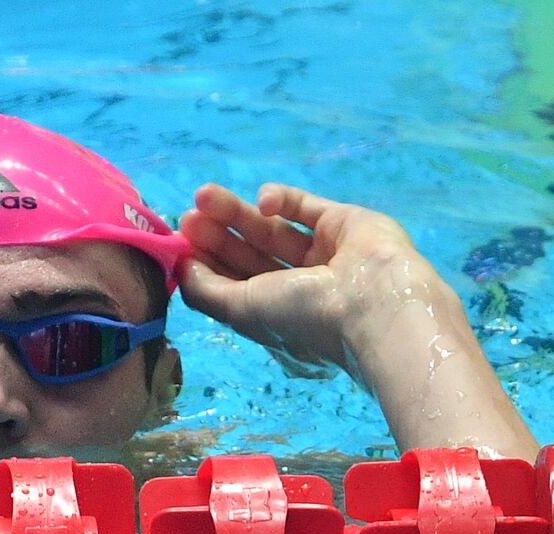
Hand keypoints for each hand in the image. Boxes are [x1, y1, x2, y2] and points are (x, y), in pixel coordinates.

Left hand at [178, 182, 439, 379]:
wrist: (374, 303)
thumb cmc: (302, 317)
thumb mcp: (240, 312)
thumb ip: (205, 290)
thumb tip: (182, 265)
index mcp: (279, 319)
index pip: (235, 287)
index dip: (207, 265)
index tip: (180, 244)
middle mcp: (303, 290)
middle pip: (249, 256)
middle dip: (217, 236)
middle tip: (187, 216)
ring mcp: (326, 256)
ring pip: (272, 229)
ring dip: (237, 213)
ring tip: (203, 195)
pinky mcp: (345, 224)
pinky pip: (305, 207)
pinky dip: (281, 199)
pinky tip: (263, 201)